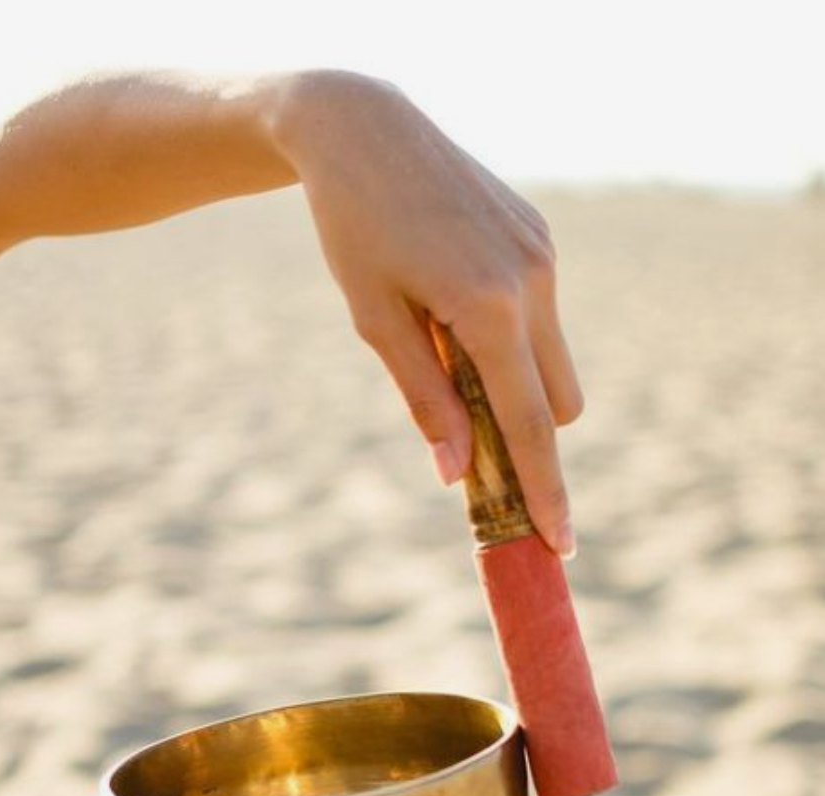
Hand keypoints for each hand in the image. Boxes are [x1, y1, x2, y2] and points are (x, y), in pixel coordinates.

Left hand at [274, 72, 582, 556]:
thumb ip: (424, 400)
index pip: (529, 427)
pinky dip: (513, 337)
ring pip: (556, 362)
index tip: (560, 545)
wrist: (365, 130)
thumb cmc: (354, 231)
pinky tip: (454, 297)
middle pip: (560, 406)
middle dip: (528, 437)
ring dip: (518, 384)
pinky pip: (544, 315)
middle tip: (467, 438)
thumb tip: (456, 474)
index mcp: (488, 309)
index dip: (546, 492)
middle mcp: (533, 282)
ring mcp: (544, 256)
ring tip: (444, 346)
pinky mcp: (541, 236)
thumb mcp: (377, 323)